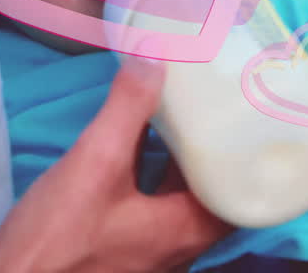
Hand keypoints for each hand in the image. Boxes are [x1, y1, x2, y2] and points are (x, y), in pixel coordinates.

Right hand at [0, 58, 232, 272]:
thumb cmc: (59, 236)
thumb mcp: (95, 162)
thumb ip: (127, 109)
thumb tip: (156, 56)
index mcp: (187, 232)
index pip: (241, 193)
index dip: (248, 155)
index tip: (246, 117)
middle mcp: (178, 247)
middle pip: (210, 192)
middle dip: (210, 149)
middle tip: (213, 105)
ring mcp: (148, 252)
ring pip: (178, 200)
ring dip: (179, 161)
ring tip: (178, 114)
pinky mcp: (119, 250)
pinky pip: (150, 207)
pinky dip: (150, 175)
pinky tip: (133, 146)